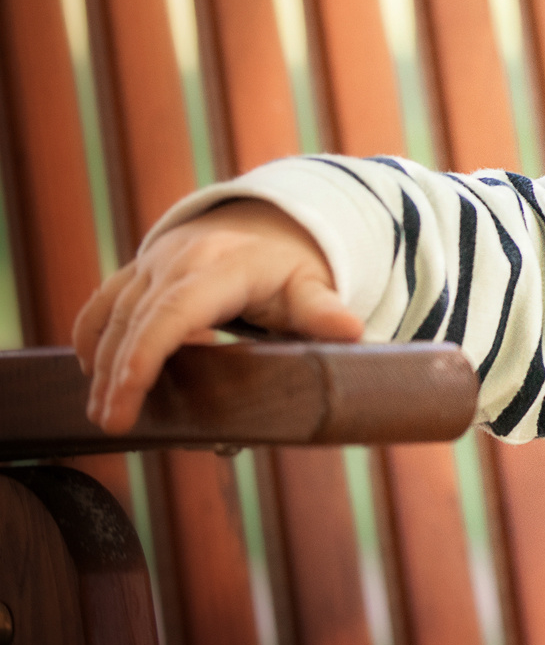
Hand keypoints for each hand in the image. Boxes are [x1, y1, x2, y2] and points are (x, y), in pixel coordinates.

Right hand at [74, 200, 362, 434]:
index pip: (174, 311)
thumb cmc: (288, 264)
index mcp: (222, 266)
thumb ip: (323, 309)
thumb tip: (351, 331)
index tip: (128, 393)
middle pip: (136, 319)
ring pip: (111, 314)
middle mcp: (177, 261)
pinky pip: (102, 305)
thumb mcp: (310, 283)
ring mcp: (151, 264)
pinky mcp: (134, 273)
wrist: (264, 222)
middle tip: (112, 422)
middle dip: (118, 371)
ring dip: (101, 363)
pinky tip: (94, 373)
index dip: (146, 352)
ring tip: (103, 412)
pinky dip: (92, 339)